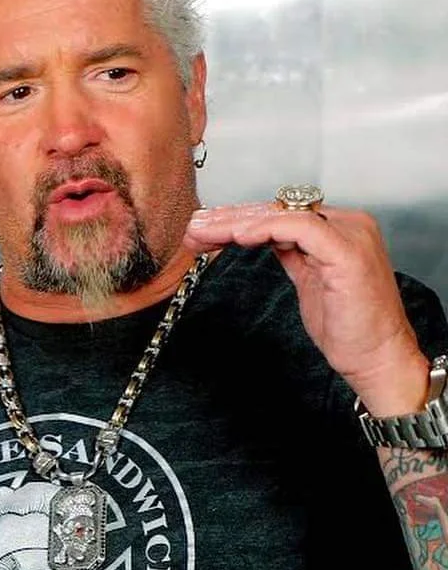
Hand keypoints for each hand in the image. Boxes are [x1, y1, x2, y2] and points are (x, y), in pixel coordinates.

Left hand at [184, 201, 428, 413]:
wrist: (377, 357)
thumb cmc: (348, 327)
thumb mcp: (309, 280)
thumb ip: (291, 253)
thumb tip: (260, 236)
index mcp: (338, 228)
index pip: (279, 213)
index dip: (237, 219)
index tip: (203, 230)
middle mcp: (347, 224)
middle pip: (277, 211)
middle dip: (229, 219)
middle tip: (193, 229)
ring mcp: (350, 235)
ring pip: (282, 215)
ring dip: (236, 223)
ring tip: (202, 232)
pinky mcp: (348, 252)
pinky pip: (300, 228)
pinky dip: (266, 228)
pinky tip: (238, 236)